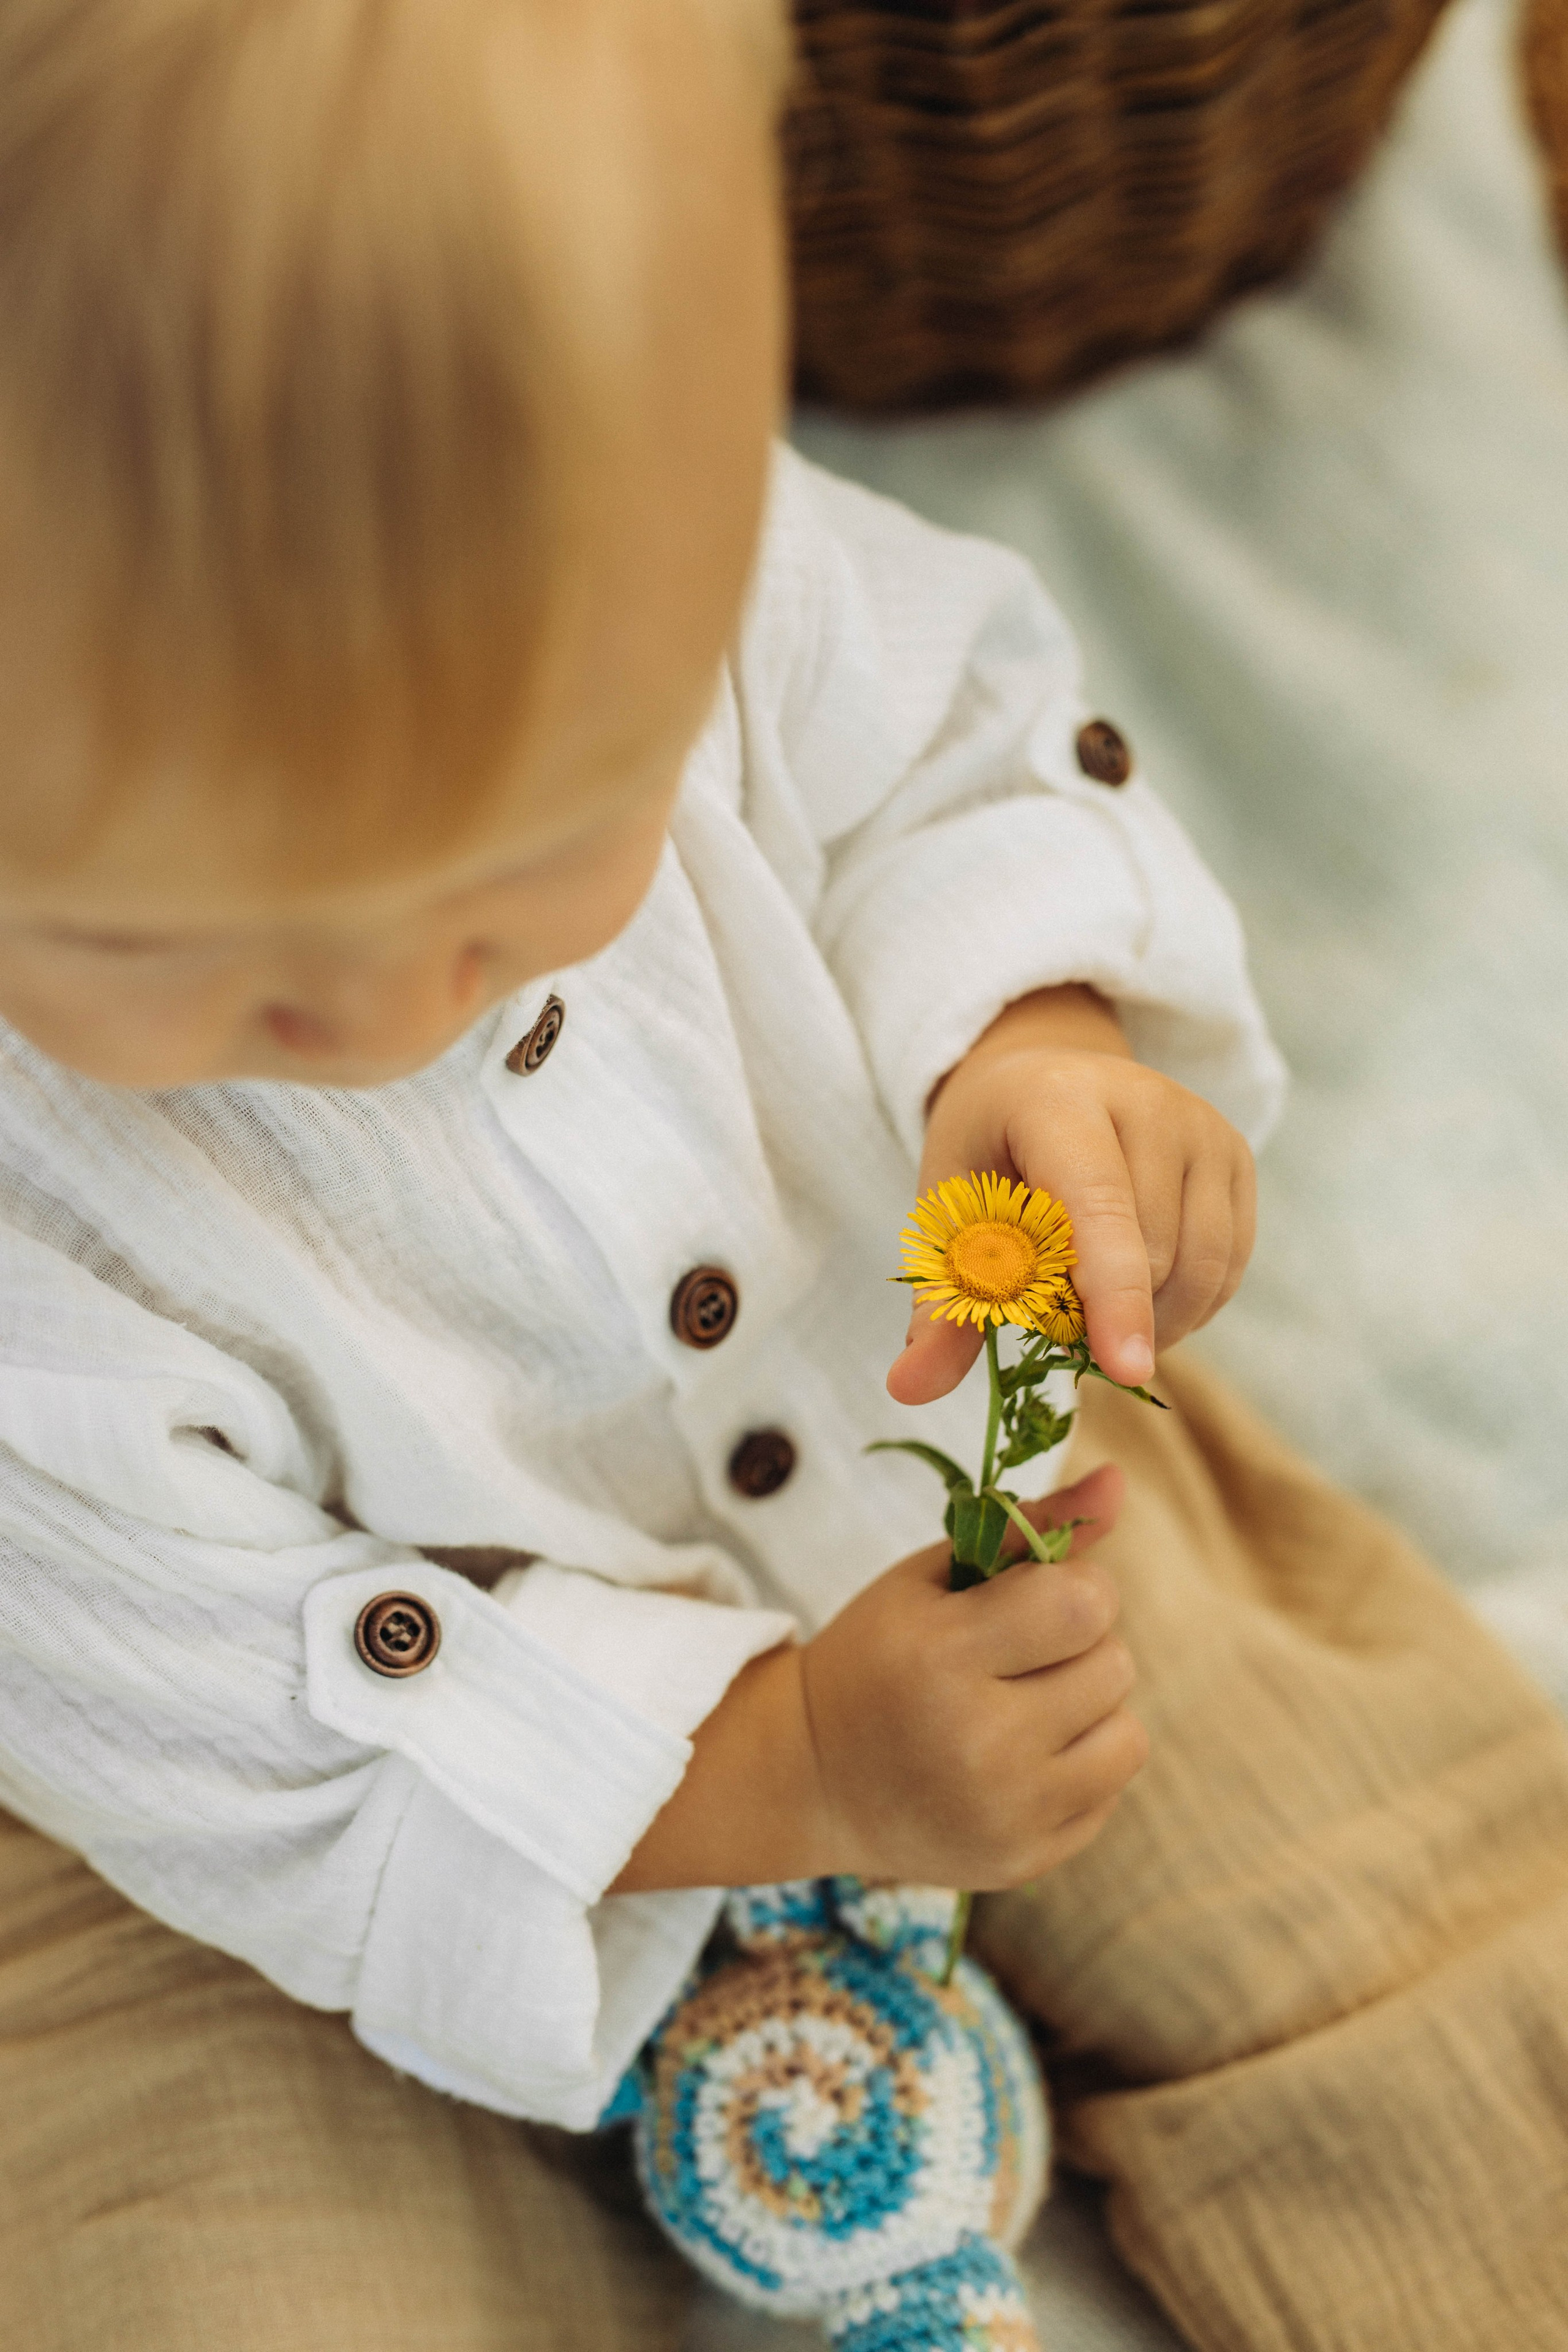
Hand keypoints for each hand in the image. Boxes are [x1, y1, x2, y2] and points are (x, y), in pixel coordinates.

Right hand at [799, 1466, 1144, 1888]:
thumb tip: (1121, 1482)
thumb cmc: (877, 1658)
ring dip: (1089, 1709)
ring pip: (1128, 1734)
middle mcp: (979, 1744)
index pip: (1084, 1603)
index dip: (1073, 1587)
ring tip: (1024, 1705)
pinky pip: (1110, 1792)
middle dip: (1078, 1646)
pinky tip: (1019, 1758)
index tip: (1032, 1598)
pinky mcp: (1024, 1862)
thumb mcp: (930, 1580)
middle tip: (1016, 1656)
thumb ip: (1027, 1527)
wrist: (811, 1779)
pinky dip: (1079, 1766)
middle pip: (1115, 1664)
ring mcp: (1006, 1814)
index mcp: (944, 1658)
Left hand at [889, 985, 1254, 1406]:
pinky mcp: (1237, 1153)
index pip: (1100, 1208)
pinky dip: (1188, 1307)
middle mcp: (1147, 1101)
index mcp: (1058, 1100)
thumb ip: (942, 1302)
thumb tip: (910, 1389)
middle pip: (1152, 1252)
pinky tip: (1144, 1302)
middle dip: (1108, 1318)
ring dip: (1154, 1323)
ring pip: (1201, 1267)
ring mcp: (1203, 1126)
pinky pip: (1228, 1266)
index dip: (1113, 1294)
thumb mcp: (948, 1212)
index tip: (1126, 1371)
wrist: (1046, 1078)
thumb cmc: (989, 1151)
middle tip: (1057, 1326)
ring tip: (1096, 1316)